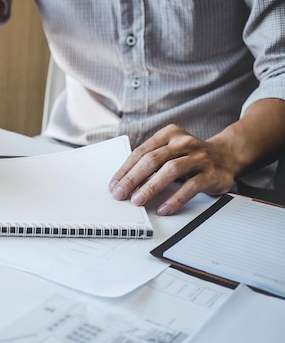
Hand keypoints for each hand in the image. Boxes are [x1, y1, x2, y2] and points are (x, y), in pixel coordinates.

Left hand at [108, 124, 235, 214]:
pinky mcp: (211, 173)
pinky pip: (190, 187)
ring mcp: (199, 157)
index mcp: (169, 134)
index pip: (141, 152)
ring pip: (170, 170)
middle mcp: (184, 142)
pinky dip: (175, 199)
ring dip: (151, 187)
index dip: (125, 170)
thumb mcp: (169, 152)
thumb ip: (150, 161)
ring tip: (138, 200)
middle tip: (120, 194)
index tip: (114, 185)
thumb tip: (123, 182)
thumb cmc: (190, 156)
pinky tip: (163, 208)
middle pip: (152, 160)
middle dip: (133, 178)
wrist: (227, 155)